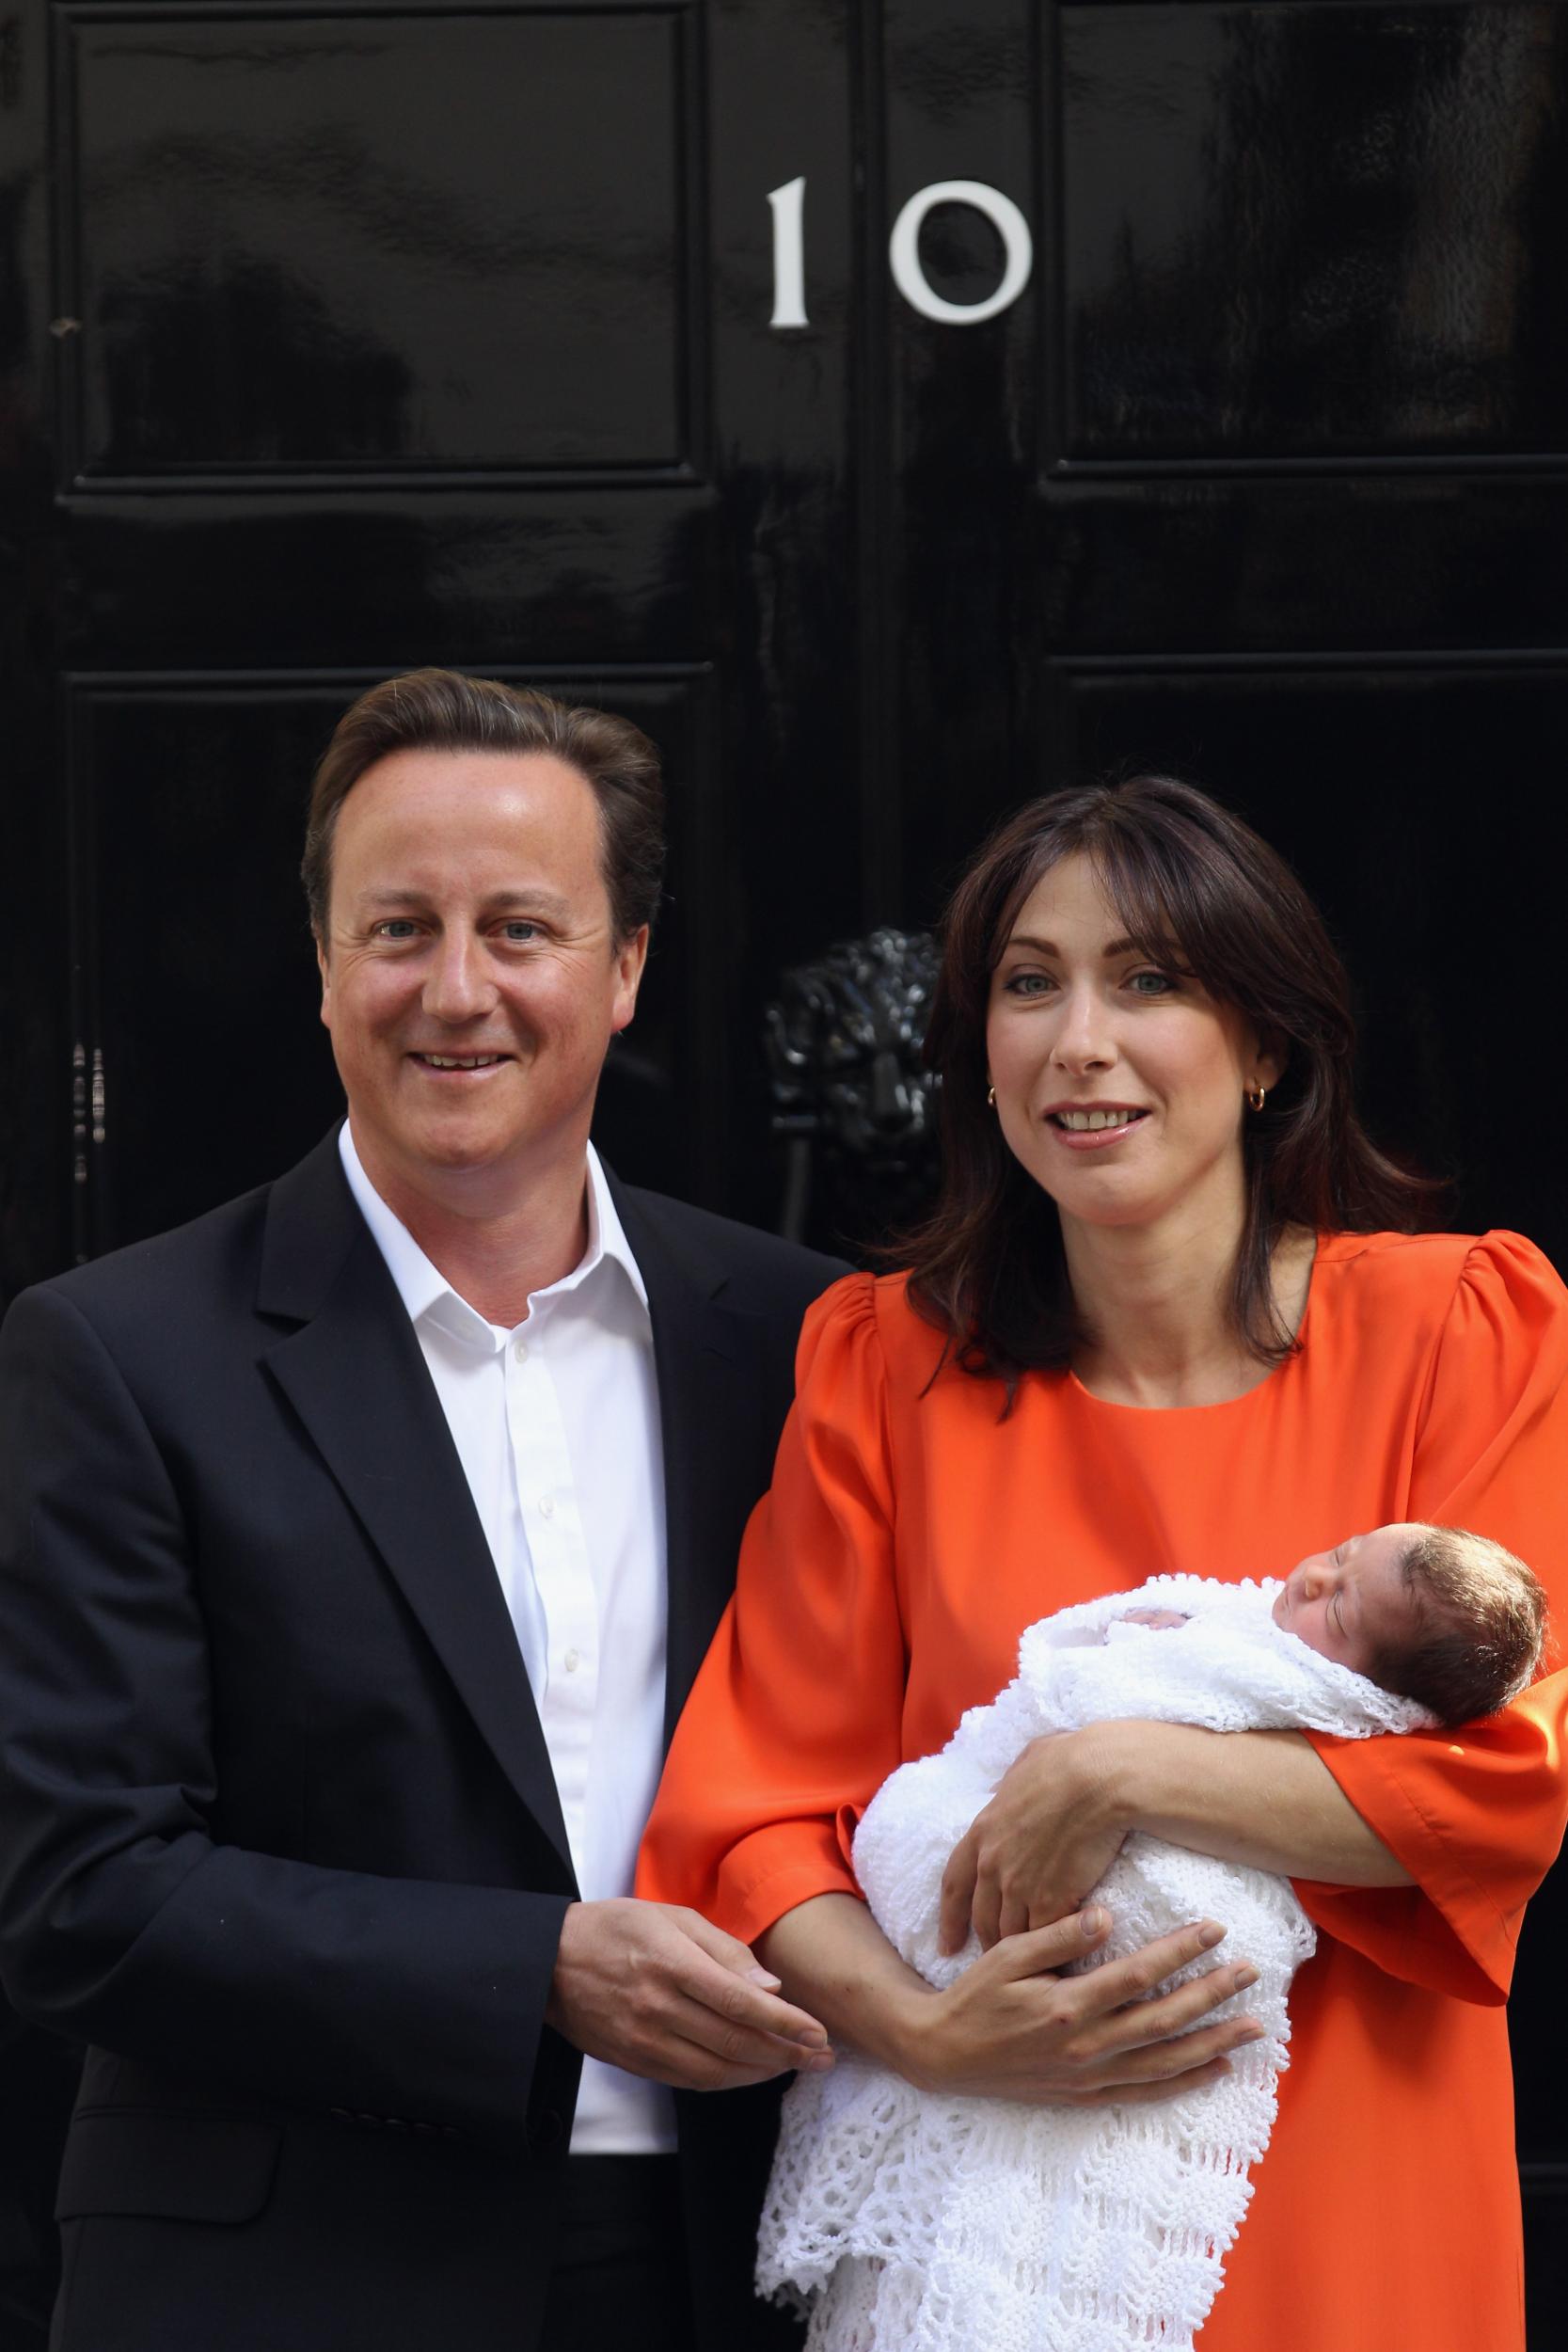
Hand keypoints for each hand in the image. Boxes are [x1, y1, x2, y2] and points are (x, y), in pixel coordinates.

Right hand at [545, 1898, 834, 2091]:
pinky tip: (750, 2072)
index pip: (742, 2003)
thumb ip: (723, 1950)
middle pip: (735, 2043)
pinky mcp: (634, 2061)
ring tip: (794, 2066)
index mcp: (671, 1964)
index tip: (819, 2033)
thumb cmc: (616, 1928)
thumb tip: (770, 1988)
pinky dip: (727, 2081)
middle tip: (822, 2058)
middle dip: (787, 2054)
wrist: (549, 1962)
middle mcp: (659, 2008)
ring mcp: (644, 2041)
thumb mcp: (671, 1916)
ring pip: (716, 2071)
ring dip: (762, 2073)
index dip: (786, 2024)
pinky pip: (690, 2081)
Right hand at [914, 1907, 1262, 2106]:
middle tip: (1252, 1972)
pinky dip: (1187, 2081)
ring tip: (1254, 2025)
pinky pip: (1148, 2091)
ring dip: (1214, 2041)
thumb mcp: (1007, 1955)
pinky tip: (1218, 2068)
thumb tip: (1109, 1916)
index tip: (1214, 1929)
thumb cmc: (975, 1996)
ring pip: (1167, 2060)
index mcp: (1067, 2005)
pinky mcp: (1087, 2096)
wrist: (945, 2055)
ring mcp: (1090, 2077)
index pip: (1139, 1974)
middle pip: (1166, 2019)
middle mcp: (1086, 2046)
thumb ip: (1059, 1935)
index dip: (1181, 1951)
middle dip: (1214, 1994)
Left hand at [939, 1724, 1128, 1952]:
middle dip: (989, 1943)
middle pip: (983, 1919)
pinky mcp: (1051, 1900)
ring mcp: (1020, 1886)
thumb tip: (1002, 1790)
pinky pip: (1044, 1937)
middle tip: (998, 1963)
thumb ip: (1009, 1784)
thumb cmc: (1066, 1761)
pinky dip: (1051, 1950)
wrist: (1096, 1778)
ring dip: (1022, 1952)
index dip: (950, 1919)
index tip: (947, 1946)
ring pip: (1012, 1935)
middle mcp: (993, 1864)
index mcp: (982, 1831)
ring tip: (1034, 1970)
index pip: (954, 1885)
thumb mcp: (1024, 1763)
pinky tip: (1062, 1961)